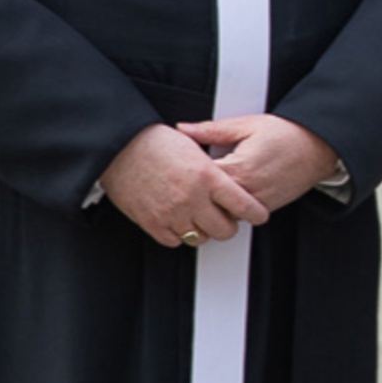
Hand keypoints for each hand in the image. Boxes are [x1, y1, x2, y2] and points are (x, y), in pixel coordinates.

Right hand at [100, 123, 269, 247]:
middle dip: (229, 225)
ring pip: (200, 238)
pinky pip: (175, 241)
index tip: (260, 214)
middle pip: (224, 229)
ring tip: (202, 218)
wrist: (122, 147)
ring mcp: (172, 213)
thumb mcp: (195, 146)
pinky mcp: (153, 223)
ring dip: (204, 230)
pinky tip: (181, 221)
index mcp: (207, 176)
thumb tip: (230, 180)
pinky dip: (180, 234)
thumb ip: (213, 167)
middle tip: (227, 218)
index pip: (242, 203)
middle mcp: (192, 198)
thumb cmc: (156, 141)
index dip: (255, 212)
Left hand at [177, 114, 340, 211]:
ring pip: (222, 213)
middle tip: (181, 182)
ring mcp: (256, 203)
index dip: (185, 174)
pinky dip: (229, 206)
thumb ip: (211, 130)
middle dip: (195, 193)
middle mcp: (246, 191)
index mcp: (238, 168)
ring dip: (212, 203)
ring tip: (202, 189)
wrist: (318, 147)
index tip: (175, 167)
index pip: (199, 181)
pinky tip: (224, 193)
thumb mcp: (246, 125)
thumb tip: (183, 129)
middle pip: (207, 202)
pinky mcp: (265, 208)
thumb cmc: (285, 133)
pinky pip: (239, 214)